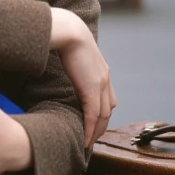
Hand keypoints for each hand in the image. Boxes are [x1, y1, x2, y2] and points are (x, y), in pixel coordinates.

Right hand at [50, 8, 116, 147]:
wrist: (70, 32)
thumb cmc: (67, 39)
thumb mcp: (75, 55)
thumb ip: (76, 67)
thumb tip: (66, 69)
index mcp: (102, 72)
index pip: (107, 100)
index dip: (102, 115)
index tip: (93, 125)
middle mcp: (105, 80)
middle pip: (107, 110)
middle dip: (100, 126)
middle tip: (91, 139)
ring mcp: (101, 84)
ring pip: (102, 115)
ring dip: (96, 131)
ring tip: (87, 142)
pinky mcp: (92, 88)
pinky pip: (93, 114)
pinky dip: (89, 128)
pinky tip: (85, 138)